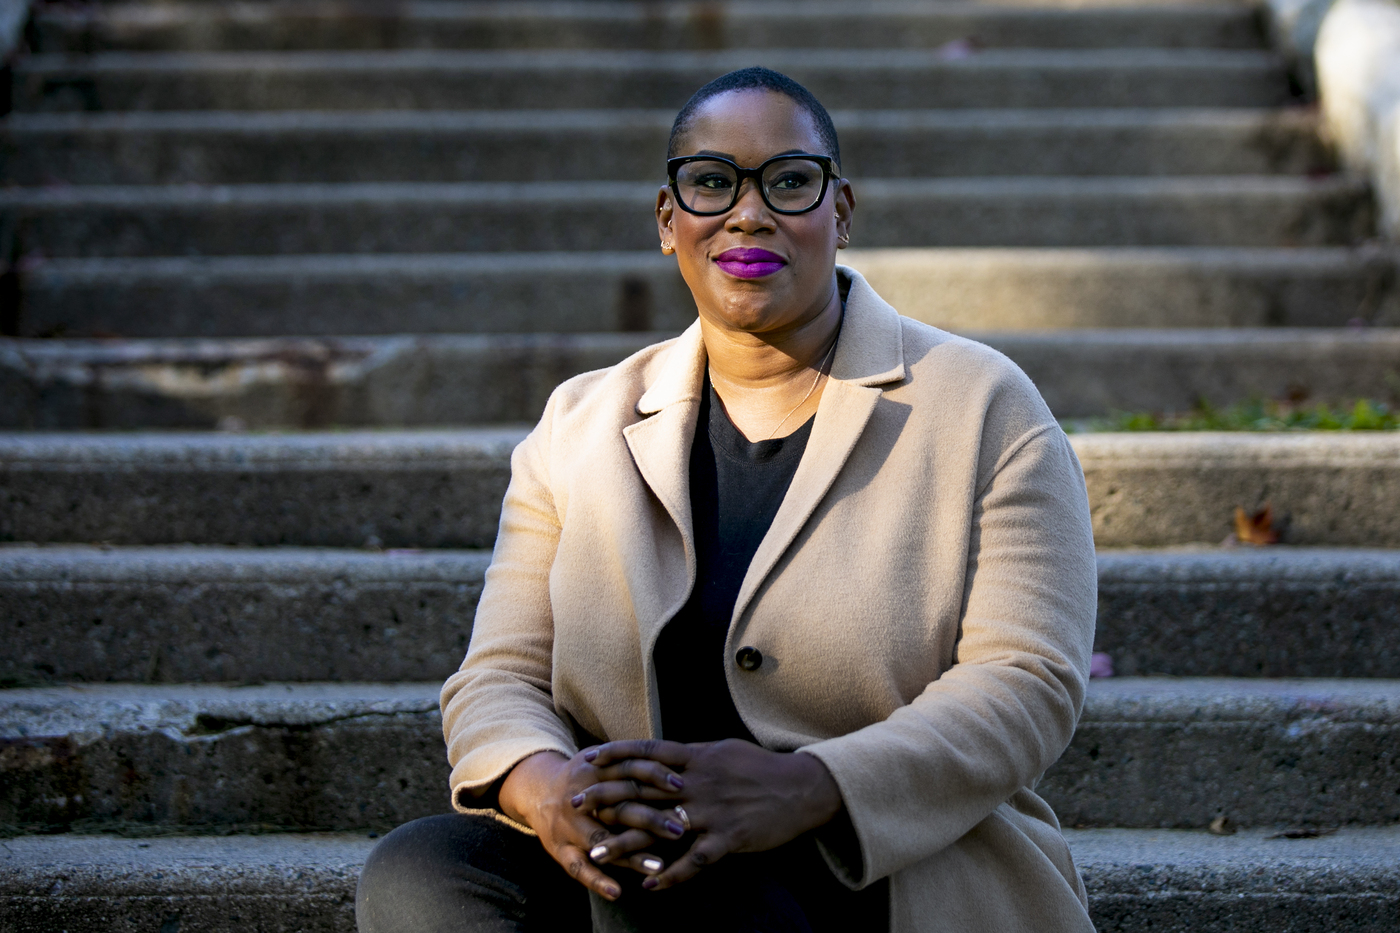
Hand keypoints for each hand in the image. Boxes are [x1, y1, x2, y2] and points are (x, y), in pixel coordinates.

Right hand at [497, 749, 687, 899]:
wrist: (537, 792)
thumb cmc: (584, 778)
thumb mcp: (601, 762)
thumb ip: (629, 762)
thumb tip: (674, 762)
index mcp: (593, 771)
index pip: (628, 770)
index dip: (654, 775)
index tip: (682, 785)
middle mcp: (580, 797)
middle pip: (618, 807)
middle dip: (651, 819)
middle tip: (680, 829)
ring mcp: (567, 825)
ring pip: (601, 839)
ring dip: (630, 855)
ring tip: (659, 866)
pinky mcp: (559, 849)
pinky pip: (578, 867)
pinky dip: (597, 880)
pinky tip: (617, 892)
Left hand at [572, 738, 843, 890]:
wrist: (801, 788)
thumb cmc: (761, 767)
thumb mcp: (724, 750)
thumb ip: (692, 755)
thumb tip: (666, 753)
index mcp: (697, 757)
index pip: (648, 752)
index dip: (616, 754)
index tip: (588, 759)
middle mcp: (698, 782)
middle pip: (643, 788)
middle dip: (606, 797)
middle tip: (575, 804)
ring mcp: (712, 811)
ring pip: (660, 827)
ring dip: (625, 842)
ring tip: (596, 854)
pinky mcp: (729, 837)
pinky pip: (695, 860)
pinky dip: (672, 875)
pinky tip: (650, 887)